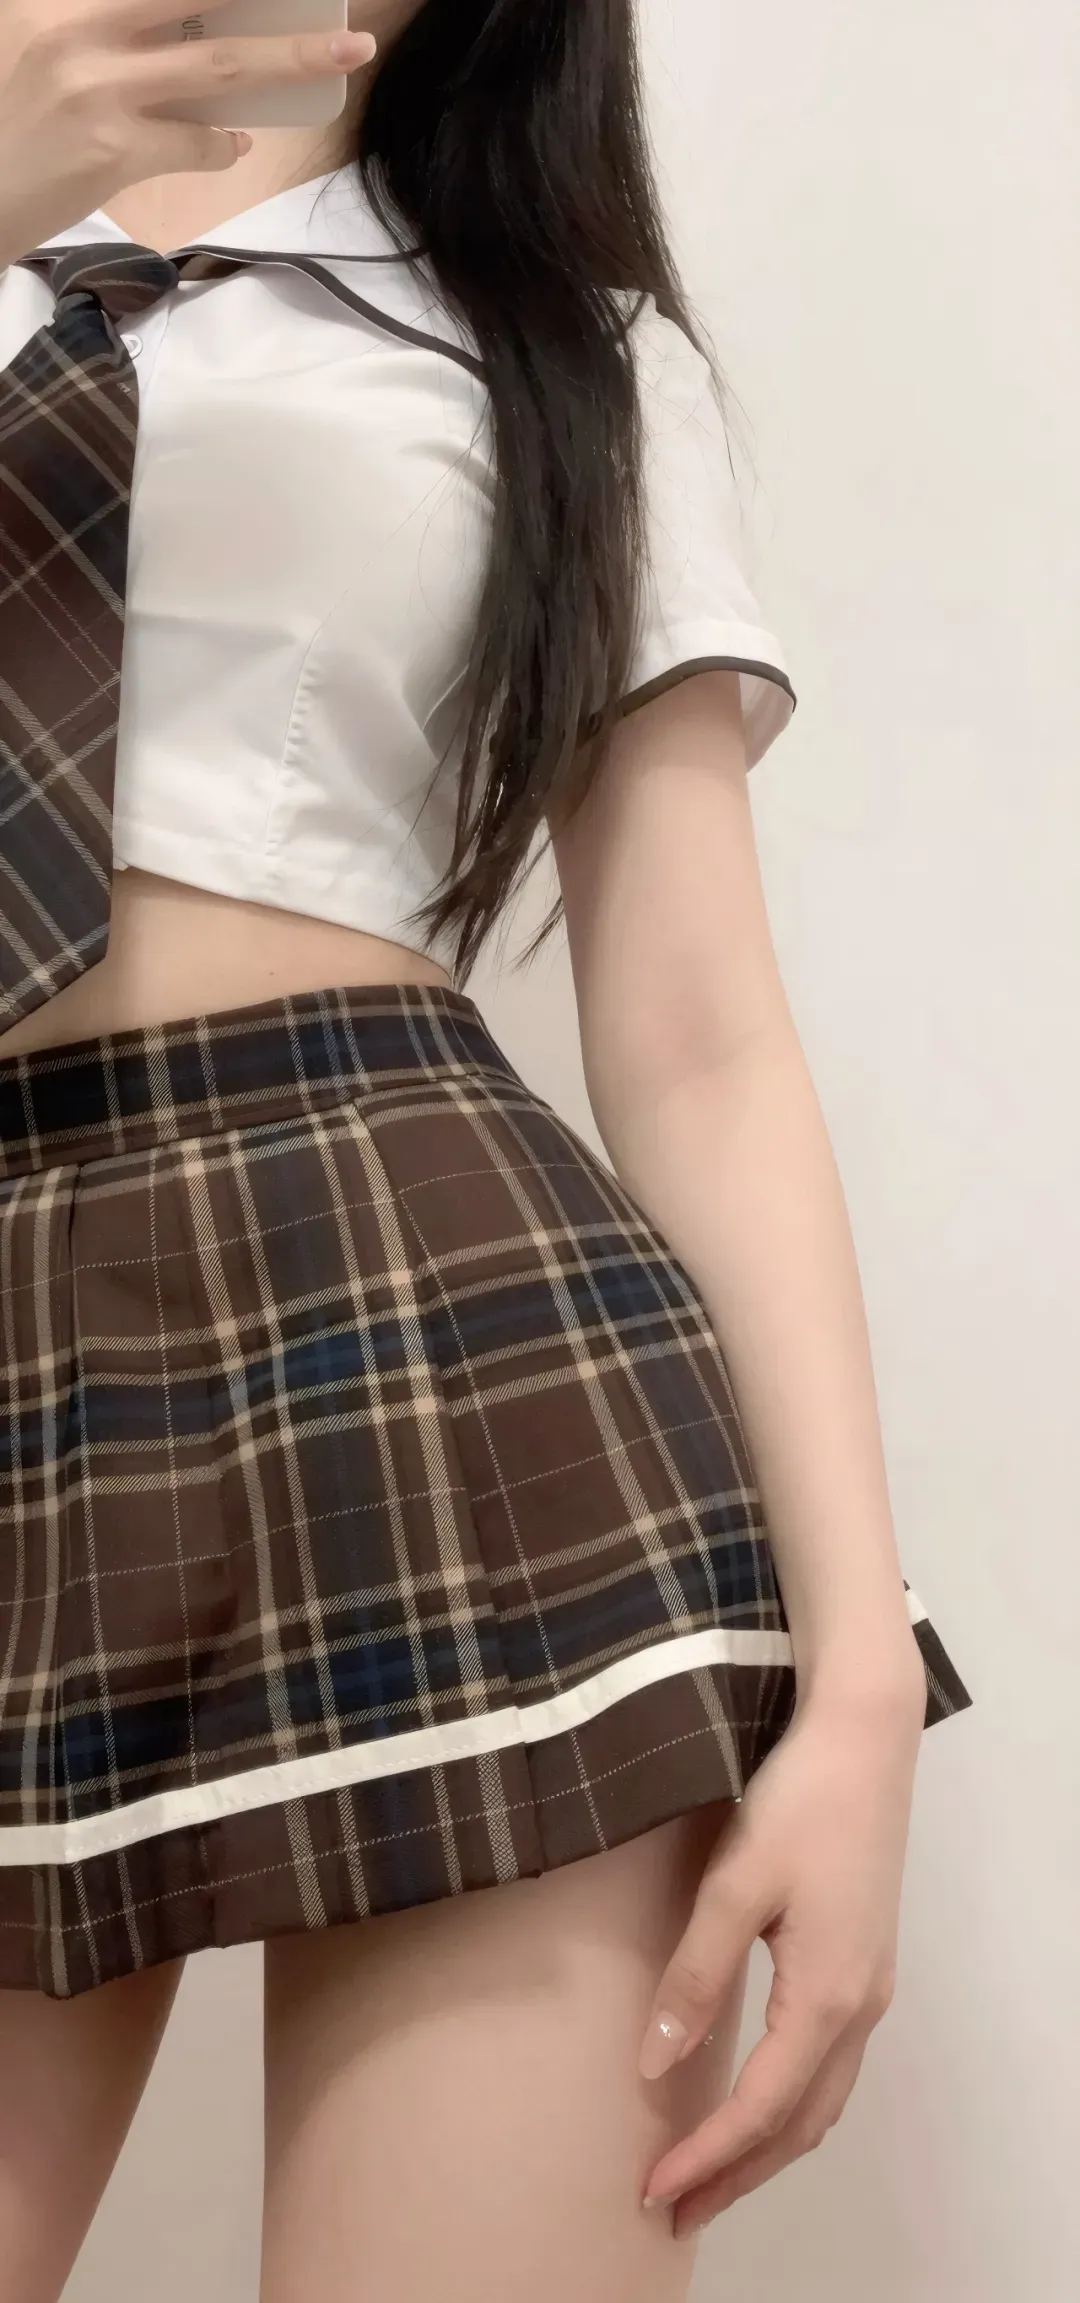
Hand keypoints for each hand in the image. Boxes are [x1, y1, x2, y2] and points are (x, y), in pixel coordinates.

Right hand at [0, 1, 376, 264]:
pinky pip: (195, 141)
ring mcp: (100, 93)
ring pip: (215, 70)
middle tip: (340, 17)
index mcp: (70, 12)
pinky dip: (221, 145)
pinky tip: (230, 144)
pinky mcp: (113, 149)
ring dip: (284, 64)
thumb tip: (200, 68)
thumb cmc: (19, 133)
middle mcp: (84, 38)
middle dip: (276, 11)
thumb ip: (115, 45)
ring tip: (337, 60)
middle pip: (200, 5)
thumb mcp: (57, 64)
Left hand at [639, 1660, 926, 2237]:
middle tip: (675, 2212)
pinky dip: (791, 2105)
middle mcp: (860, 2005)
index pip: (761, 2109)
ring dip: (768, 2147)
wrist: (866, 1738)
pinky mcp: (866, 1960)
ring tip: (710, 2174)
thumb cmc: (798, 1802)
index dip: (707, 2158)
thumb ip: (695, 1977)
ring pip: (823, 2100)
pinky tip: (758, 2099)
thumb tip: (654, 2065)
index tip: (652, 2191)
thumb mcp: (735, 1885)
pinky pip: (831, 2065)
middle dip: (739, 2176)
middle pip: (800, 2124)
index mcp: (826, 1996)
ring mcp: (871, 1985)